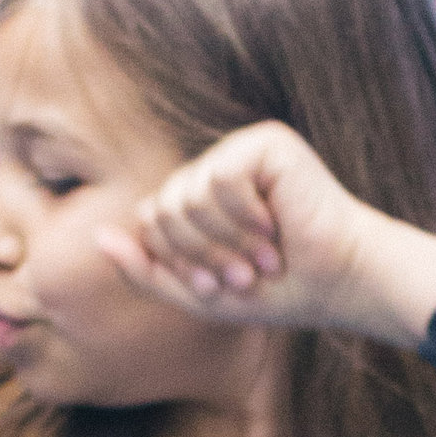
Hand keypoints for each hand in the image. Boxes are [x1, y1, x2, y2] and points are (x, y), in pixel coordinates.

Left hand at [96, 122, 435, 346]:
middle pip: (162, 208)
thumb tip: (97, 238)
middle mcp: (214, 170)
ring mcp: (239, 152)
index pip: (151, 220)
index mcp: (197, 201)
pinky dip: (243, 216)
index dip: (178, 261)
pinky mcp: (266, 142)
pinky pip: (220, 177)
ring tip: (262, 257)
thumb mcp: (197, 294)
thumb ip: (145, 271)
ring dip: (224, 242)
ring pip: (187, 195)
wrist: (338, 283)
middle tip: (243, 275)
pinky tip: (274, 227)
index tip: (220, 287)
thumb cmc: (276, 291)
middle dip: (199, 255)